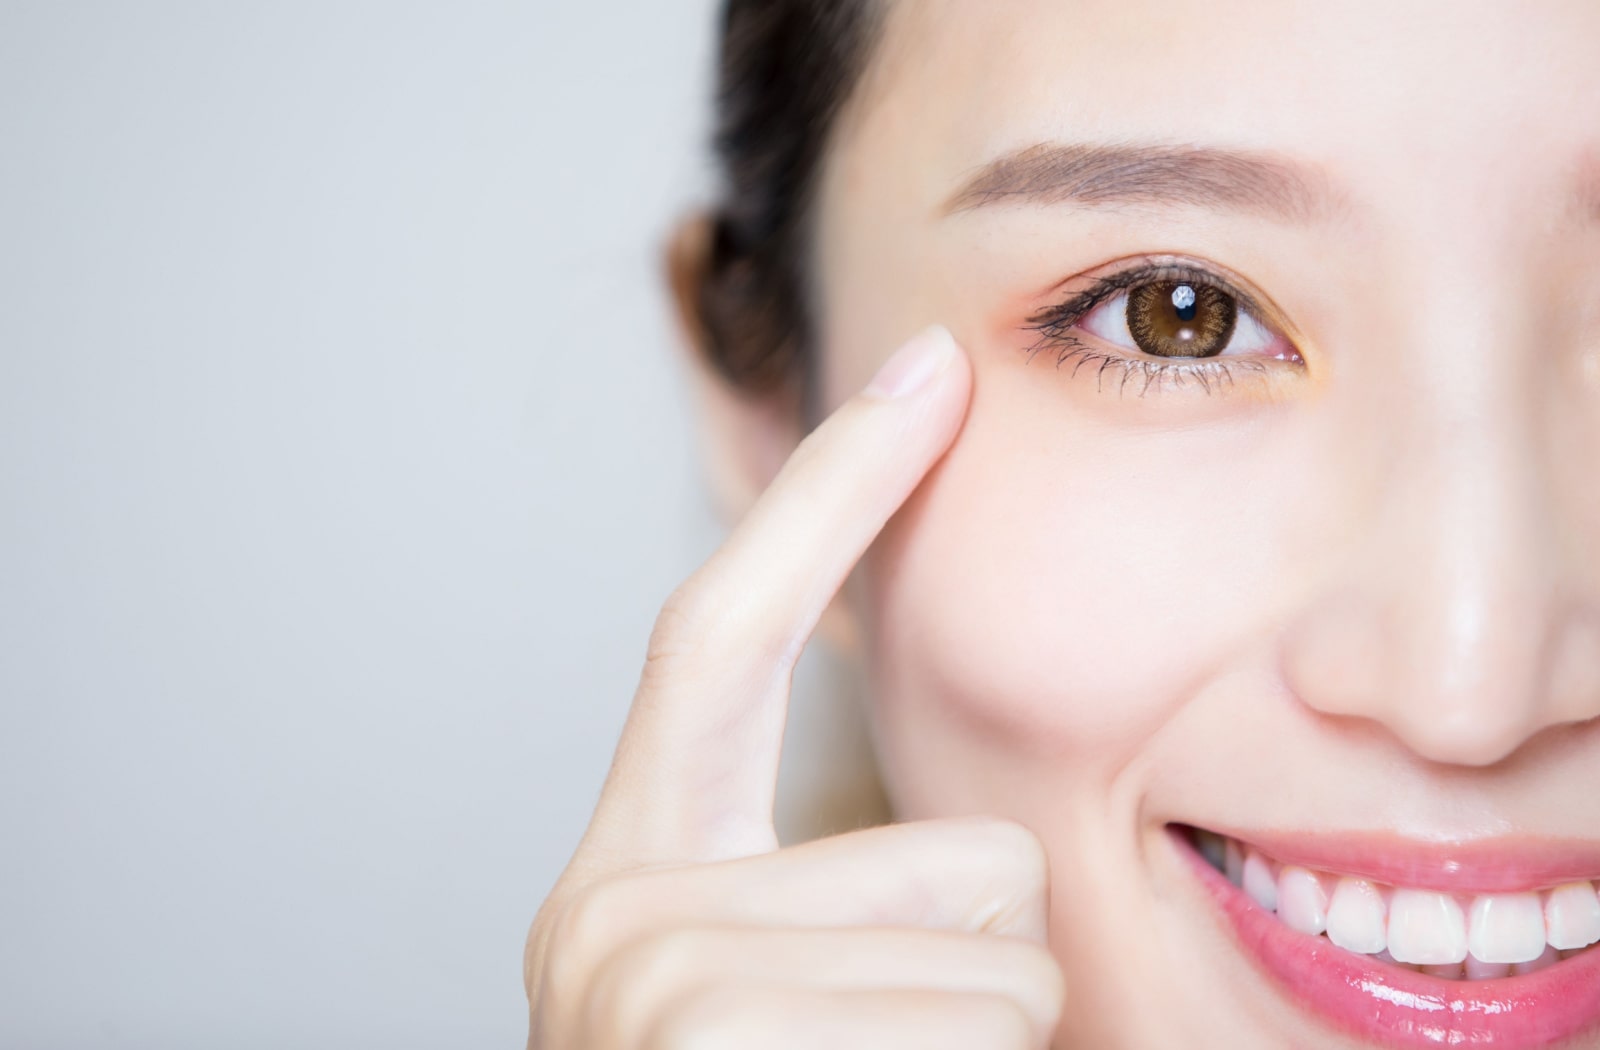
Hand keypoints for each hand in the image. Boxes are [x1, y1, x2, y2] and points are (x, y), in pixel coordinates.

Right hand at [526, 327, 1064, 1048]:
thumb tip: (1005, 856)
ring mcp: (661, 985)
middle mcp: (621, 916)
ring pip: (1008, 961)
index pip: (724, 638)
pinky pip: (1001, 1024)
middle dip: (986, 961)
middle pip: (969, 854)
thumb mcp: (771, 1004)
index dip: (828, 497)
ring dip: (985, 1046)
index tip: (929, 369)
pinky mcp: (720, 1043)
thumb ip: (833, 897)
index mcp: (636, 874)